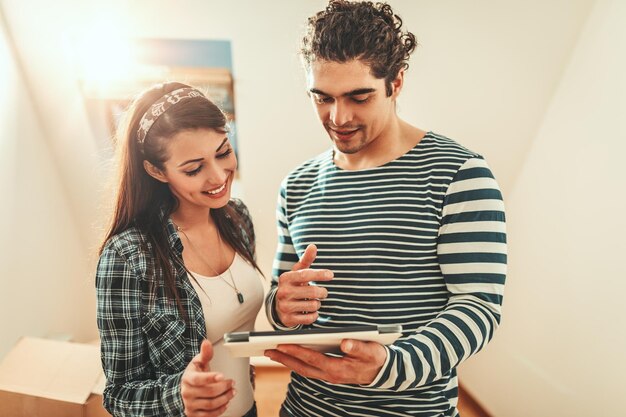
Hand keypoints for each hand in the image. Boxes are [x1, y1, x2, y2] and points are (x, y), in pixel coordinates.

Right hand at [181, 340, 234, 416]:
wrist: (182, 391)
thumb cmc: (193, 375)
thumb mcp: (198, 363)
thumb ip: (205, 353)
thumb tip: (207, 342)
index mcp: (188, 378)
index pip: (199, 379)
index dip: (211, 378)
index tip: (222, 375)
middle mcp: (187, 393)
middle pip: (209, 392)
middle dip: (224, 387)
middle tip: (232, 383)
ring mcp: (190, 405)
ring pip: (210, 404)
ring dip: (225, 398)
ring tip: (232, 392)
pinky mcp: (193, 415)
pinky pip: (209, 415)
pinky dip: (220, 410)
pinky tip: (226, 403)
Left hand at [265, 339, 386, 384]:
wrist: (382, 372)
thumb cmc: (376, 358)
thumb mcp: (372, 352)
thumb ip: (359, 347)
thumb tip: (345, 342)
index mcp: (338, 369)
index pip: (313, 359)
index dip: (297, 352)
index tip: (282, 345)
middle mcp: (330, 375)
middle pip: (302, 367)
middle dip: (284, 359)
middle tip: (267, 350)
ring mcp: (328, 375)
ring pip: (303, 369)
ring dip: (287, 361)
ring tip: (272, 352)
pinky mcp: (328, 372)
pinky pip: (308, 368)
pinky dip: (296, 362)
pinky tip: (288, 355)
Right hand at [275, 244, 333, 326]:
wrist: (279, 306)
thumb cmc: (293, 285)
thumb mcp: (297, 272)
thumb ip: (306, 260)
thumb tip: (313, 246)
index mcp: (286, 278)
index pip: (305, 274)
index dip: (320, 274)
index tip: (331, 275)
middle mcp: (283, 292)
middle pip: (312, 292)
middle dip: (322, 292)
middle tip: (323, 292)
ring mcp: (285, 307)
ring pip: (313, 305)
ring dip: (317, 304)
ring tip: (313, 301)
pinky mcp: (288, 319)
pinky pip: (310, 318)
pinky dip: (314, 314)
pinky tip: (310, 311)